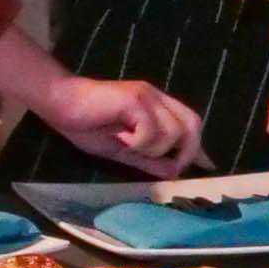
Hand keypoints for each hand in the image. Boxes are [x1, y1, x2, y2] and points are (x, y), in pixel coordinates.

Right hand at [42, 75, 206, 175]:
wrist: (59, 104)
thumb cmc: (86, 124)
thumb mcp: (122, 150)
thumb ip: (149, 159)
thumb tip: (174, 171)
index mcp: (156, 106)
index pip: (190, 123)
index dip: (198, 146)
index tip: (209, 165)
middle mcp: (156, 98)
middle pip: (192, 124)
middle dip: (186, 151)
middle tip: (167, 167)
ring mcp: (147, 96)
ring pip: (172, 131)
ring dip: (153, 148)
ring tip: (128, 145)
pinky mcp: (134, 99)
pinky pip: (151, 130)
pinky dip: (138, 142)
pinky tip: (119, 137)